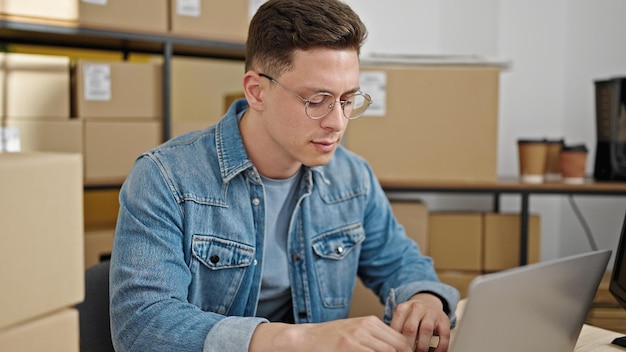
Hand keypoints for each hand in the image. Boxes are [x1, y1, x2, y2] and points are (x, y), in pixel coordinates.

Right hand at [250, 316, 412, 351]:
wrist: (305, 338)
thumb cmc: (330, 337)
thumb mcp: (354, 330)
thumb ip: (374, 337)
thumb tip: (397, 348)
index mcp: (369, 321)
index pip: (400, 339)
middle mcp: (365, 327)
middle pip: (398, 347)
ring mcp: (357, 338)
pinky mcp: (348, 348)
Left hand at [389, 293, 450, 351]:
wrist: (429, 303)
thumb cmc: (412, 315)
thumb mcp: (402, 318)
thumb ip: (397, 329)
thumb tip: (395, 346)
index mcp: (403, 308)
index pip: (396, 326)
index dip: (397, 342)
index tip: (399, 349)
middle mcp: (417, 307)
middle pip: (410, 328)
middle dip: (409, 345)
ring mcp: (431, 312)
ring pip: (426, 330)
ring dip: (422, 346)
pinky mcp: (444, 319)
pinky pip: (444, 334)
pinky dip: (441, 347)